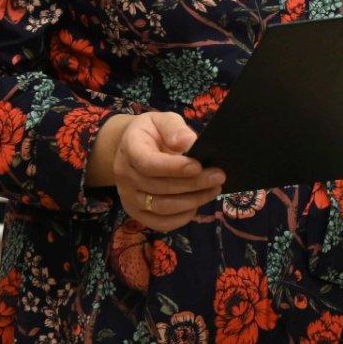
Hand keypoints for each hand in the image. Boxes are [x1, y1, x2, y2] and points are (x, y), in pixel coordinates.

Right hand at [111, 112, 224, 231]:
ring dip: (192, 201)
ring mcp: (128, 197)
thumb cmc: (153, 133)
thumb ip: (174, 129)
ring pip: (162, 207)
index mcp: (129, 148)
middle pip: (158, 188)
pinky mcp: (137, 213)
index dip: (174, 168)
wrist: (132, 148)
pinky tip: (198, 203)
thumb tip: (188, 143)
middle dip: (192, 184)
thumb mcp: (162, 120)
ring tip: (213, 189)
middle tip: (218, 176)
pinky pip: (161, 223)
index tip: (198, 166)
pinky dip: (182, 217)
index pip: (148, 163)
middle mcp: (124, 176)